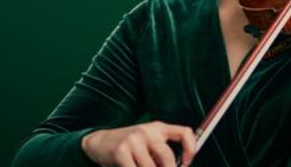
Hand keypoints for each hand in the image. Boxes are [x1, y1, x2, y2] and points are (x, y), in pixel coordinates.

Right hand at [81, 121, 196, 166]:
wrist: (100, 142)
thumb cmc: (129, 145)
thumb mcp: (148, 141)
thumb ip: (162, 150)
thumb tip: (178, 165)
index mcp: (158, 127)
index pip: (184, 133)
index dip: (191, 150)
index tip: (185, 164)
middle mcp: (147, 131)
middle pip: (167, 158)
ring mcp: (133, 140)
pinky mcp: (121, 151)